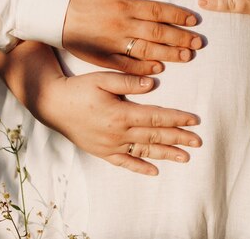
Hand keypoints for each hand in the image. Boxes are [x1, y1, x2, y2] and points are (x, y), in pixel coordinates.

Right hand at [0, 42, 201, 176]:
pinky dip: (140, 167)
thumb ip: (128, 81)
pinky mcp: (102, 151)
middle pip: (155, 136)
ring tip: (185, 157)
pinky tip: (154, 171)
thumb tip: (153, 83)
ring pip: (144, 151)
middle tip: (198, 141)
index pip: (156, 117)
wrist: (52, 104)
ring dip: (165, 154)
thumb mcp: (102, 78)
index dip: (177, 118)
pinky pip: (124, 162)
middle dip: (178, 138)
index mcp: (121, 113)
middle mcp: (118, 133)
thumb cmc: (78, 88)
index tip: (194, 120)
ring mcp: (110, 145)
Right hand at [63, 0, 202, 75]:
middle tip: (198, 42)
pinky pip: (127, 65)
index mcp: (124, 4)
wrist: (55, 15)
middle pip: (158, 32)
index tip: (194, 21)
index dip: (178, 16)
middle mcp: (121, 25)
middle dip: (181, 38)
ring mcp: (113, 43)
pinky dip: (144, 68)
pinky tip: (159, 68)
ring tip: (187, 56)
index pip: (158, 11)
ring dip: (169, 54)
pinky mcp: (104, 58)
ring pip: (147, 50)